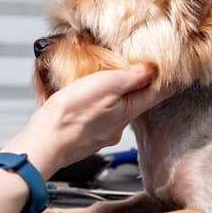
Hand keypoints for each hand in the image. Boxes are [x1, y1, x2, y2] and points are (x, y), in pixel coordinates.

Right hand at [1, 65, 170, 177]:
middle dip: (134, 87)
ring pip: (115, 111)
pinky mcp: (85, 137)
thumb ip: (130, 78)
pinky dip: (95, 109)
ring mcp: (102, 134)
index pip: (156, 94)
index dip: (162, 80)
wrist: (44, 143)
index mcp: (128, 111)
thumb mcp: (105, 85)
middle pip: (135, 103)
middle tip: (130, 69)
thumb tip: (149, 71)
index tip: (166, 70)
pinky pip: (97, 119)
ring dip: (112, 98)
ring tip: (101, 83)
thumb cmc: (71, 115)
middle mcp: (118, 127)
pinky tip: (83, 103)